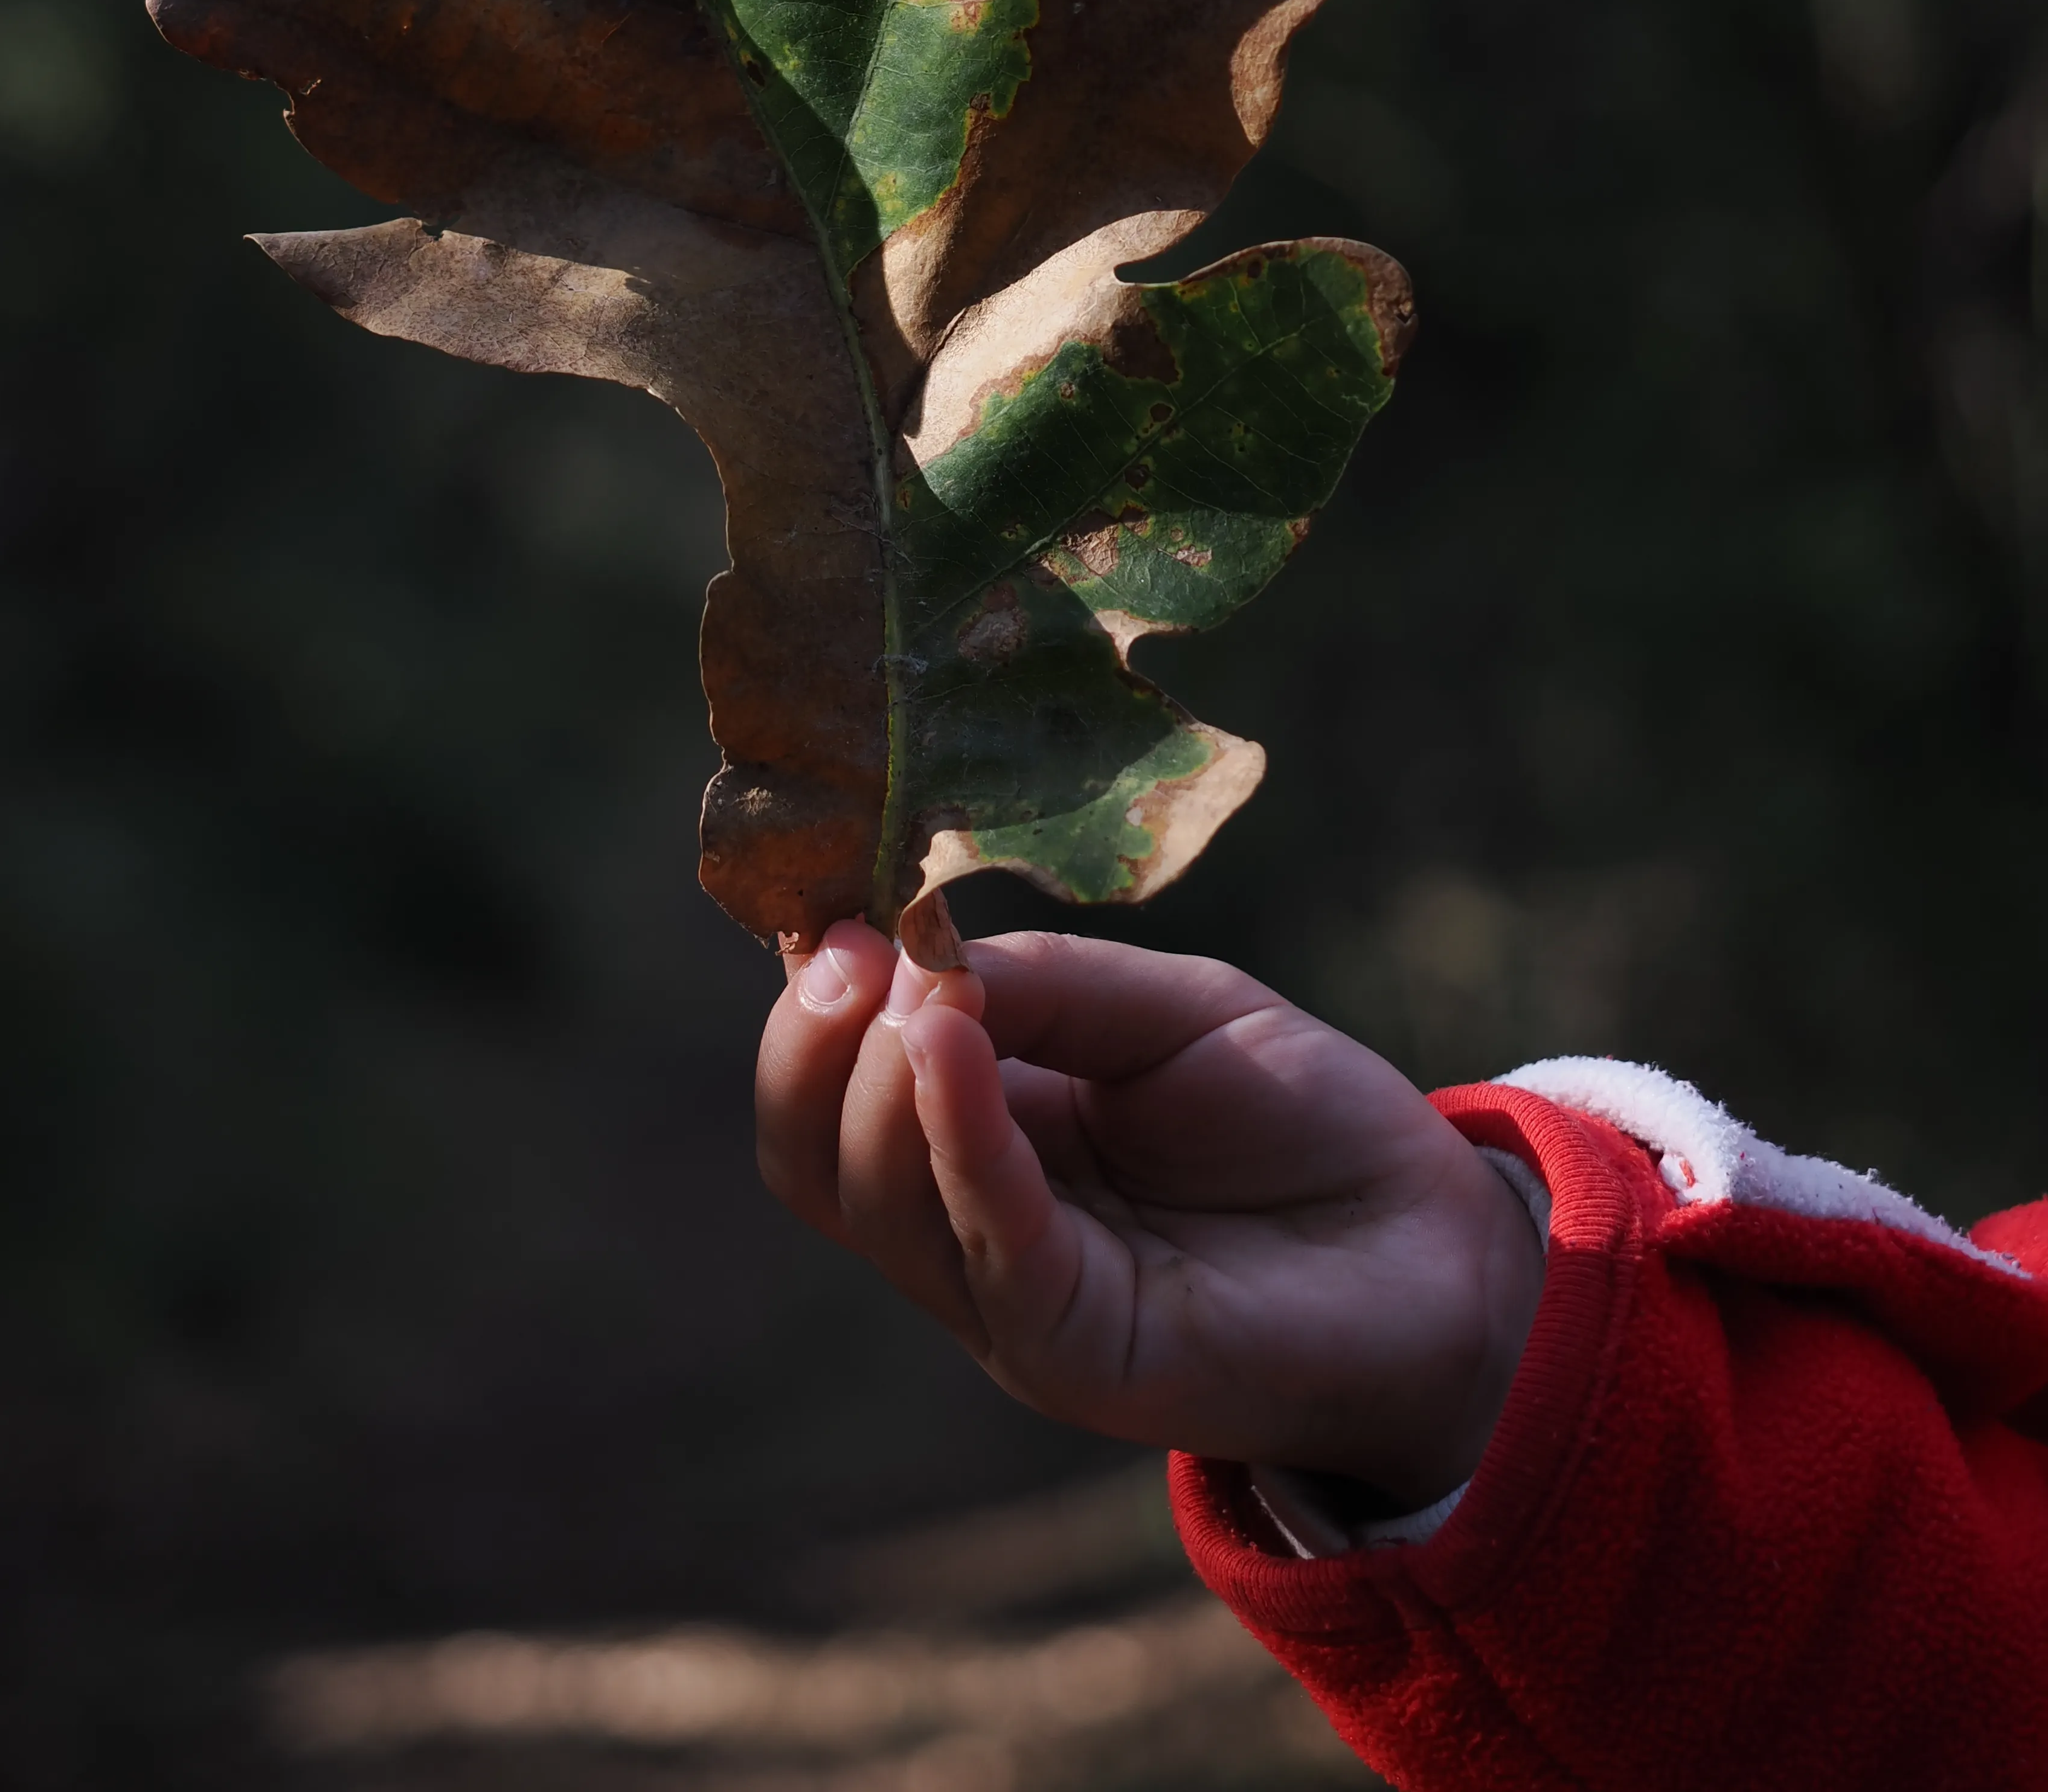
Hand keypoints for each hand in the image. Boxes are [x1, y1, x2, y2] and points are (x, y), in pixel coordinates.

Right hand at [756, 925, 1544, 1511]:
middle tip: (850, 945)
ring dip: (872, 1079)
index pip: (830, 1079)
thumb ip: (1047, 987)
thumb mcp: (1168, 1009)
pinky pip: (984, 1242)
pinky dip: (954, 1134)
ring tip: (916, 986)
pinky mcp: (1073, 1348)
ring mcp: (1008, 1297)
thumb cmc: (1301, 1121)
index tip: (828, 896)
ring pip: (871, 1203)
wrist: (1438, 1242)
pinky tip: (949, 1041)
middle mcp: (968, 1223)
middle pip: (811, 1155)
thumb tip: (918, 953)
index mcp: (977, 1132)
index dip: (808, 991)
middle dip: (807, 1040)